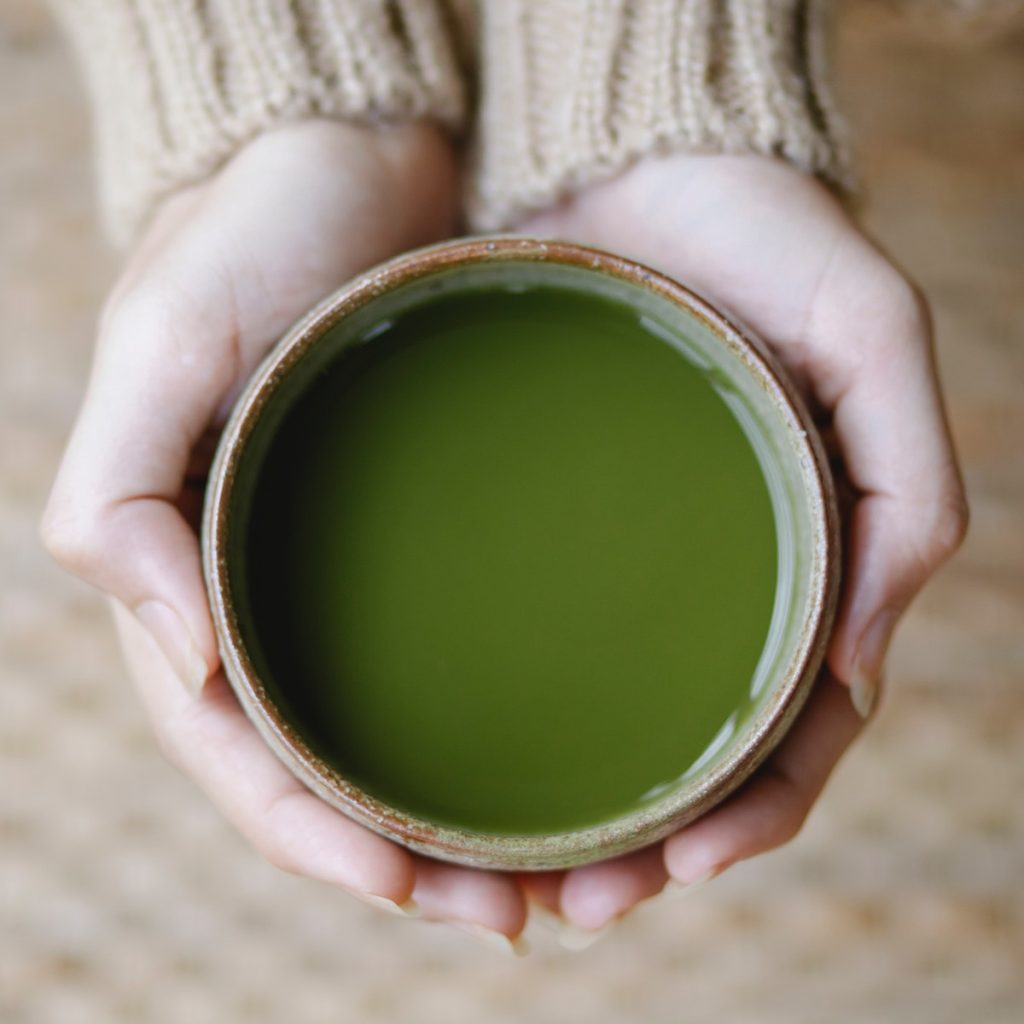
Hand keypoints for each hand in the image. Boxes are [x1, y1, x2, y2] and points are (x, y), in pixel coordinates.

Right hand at [42, 121, 526, 945]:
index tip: (415, 890)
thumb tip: (185, 664)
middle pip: (340, 771)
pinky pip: (462, 654)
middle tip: (518, 914)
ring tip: (563, 873)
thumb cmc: (250, 235)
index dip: (320, 842)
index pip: (248, 756)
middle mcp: (283, 598)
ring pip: (407, 734)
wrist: (349, 156)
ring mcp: (361, 572)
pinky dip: (504, 723)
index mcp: (200, 583)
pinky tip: (571, 756)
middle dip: (413, 862)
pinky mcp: (434, 535)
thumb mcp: (163, 346)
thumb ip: (124, 503)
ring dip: (470, 819)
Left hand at [514, 154, 967, 935]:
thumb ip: (907, 489)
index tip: (682, 868)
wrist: (634, 161)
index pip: (791, 733)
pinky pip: (530, 641)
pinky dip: (512, 717)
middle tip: (574, 904)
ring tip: (513, 880)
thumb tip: (856, 668)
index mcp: (800, 564)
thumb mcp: (872, 334)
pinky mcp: (541, 525)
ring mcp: (624, 561)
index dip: (752, 817)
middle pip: (690, 758)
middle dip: (647, 848)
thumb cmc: (762, 236)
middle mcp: (708, 581)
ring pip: (607, 725)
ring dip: (573, 816)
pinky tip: (463, 762)